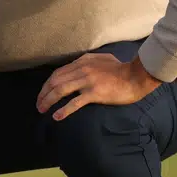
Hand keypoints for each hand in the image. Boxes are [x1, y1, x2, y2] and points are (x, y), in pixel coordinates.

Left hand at [36, 53, 161, 120]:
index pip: (57, 73)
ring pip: (60, 91)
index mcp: (82, 61)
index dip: (47, 84)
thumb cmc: (122, 69)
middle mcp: (81, 69)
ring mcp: (87, 81)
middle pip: (55, 82)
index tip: (42, 93)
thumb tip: (79, 66)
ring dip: (48, 101)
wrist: (137, 76)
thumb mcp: (102, 59)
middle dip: (43, 94)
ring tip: (42, 110)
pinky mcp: (95, 93)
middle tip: (38, 105)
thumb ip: (88, 62)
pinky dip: (64, 110)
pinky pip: (75, 102)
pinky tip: (57, 117)